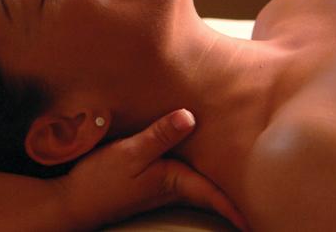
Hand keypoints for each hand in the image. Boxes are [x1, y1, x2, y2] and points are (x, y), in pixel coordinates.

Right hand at [57, 109, 245, 229]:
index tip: (257, 220)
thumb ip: (159, 135)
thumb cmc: (101, 180)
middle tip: (262, 194)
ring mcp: (159, 183)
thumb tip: (190, 117)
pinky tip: (197, 157)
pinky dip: (194, 169)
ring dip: (216, 181)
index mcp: (173, 181)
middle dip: (234, 191)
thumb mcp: (131, 153)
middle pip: (211, 189)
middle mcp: (171, 185)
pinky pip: (180, 173)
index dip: (237, 206)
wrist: (73, 200)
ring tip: (240, 175)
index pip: (214, 195)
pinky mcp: (147, 177)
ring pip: (197, 181)